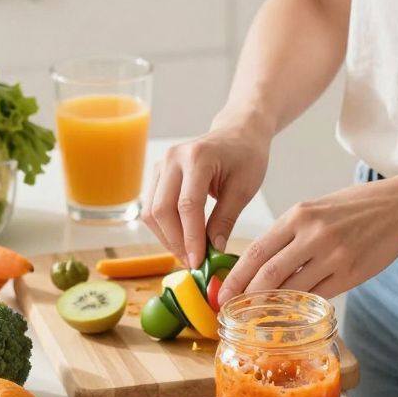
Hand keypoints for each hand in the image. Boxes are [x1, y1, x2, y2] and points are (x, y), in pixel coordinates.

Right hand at [143, 124, 270, 270]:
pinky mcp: (157, 174)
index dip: (191, 237)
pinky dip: (165, 228)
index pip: (188, 205)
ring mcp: (161, 164)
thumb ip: (225, 219)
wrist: (237, 134)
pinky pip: (152, 207)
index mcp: (198, 157)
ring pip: (152, 211)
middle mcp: (173, 158)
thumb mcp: (244, 189)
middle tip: (193, 262)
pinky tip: (182, 240)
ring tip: (188, 254)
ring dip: (167, 238)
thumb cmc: (246, 157)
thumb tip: (212, 251)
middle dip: (176, 241)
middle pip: (162, 209)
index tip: (199, 261)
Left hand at [217, 177, 397, 303]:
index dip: (236, 276)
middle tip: (232, 312)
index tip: (222, 292)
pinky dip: (301, 307)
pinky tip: (292, 313)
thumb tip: (261, 264)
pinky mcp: (351, 274)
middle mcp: (313, 235)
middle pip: (268, 274)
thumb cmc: (355, 207)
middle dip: (245, 296)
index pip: (256, 251)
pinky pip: (317, 296)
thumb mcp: (315, 209)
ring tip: (259, 317)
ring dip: (272, 306)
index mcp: (299, 216)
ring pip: (292, 289)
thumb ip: (289, 233)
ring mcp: (333, 256)